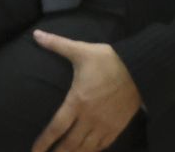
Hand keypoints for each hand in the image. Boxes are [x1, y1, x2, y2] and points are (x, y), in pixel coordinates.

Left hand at [30, 34, 141, 151]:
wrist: (139, 69)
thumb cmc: (108, 60)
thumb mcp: (80, 50)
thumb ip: (56, 44)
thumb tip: (36, 34)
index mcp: (77, 101)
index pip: (56, 127)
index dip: (44, 141)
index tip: (34, 150)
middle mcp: (89, 117)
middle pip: (70, 144)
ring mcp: (104, 124)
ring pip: (86, 148)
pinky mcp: (117, 127)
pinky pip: (102, 145)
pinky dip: (92, 151)